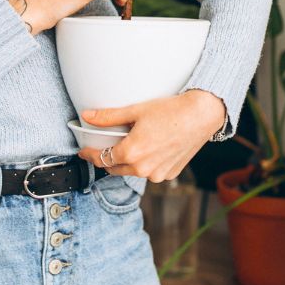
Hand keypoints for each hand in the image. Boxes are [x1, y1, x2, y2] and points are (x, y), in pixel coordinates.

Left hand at [75, 89, 226, 181]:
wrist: (201, 116)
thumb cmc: (170, 111)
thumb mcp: (136, 111)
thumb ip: (108, 117)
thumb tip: (87, 116)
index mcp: (131, 153)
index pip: (102, 158)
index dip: (90, 154)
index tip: (83, 152)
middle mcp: (143, 169)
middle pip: (114, 168)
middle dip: (106, 159)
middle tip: (102, 148)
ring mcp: (157, 174)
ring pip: (132, 171)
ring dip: (126, 163)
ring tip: (128, 146)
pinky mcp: (169, 174)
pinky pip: (149, 172)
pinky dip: (144, 164)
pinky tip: (148, 150)